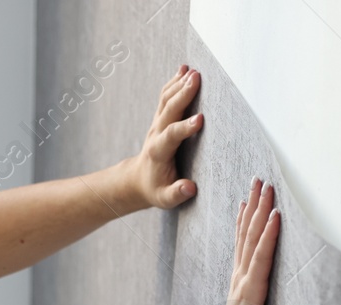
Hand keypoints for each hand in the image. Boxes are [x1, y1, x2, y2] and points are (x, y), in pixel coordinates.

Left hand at [122, 65, 202, 210]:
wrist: (139, 179)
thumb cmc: (156, 188)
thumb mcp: (165, 198)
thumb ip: (176, 193)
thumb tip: (189, 188)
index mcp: (158, 151)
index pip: (172, 136)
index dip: (184, 127)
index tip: (200, 119)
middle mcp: (156, 133)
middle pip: (169, 110)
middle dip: (183, 94)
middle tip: (196, 79)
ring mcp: (157, 123)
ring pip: (167, 100)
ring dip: (179, 84)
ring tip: (194, 71)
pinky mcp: (160, 118)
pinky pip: (166, 97)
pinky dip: (174, 82)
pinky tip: (185, 69)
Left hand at [204, 176, 285, 304]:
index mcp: (250, 293)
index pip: (260, 259)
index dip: (268, 237)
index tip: (275, 214)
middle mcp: (242, 279)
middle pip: (250, 238)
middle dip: (259, 210)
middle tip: (265, 184)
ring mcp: (238, 276)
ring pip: (244, 235)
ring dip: (251, 209)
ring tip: (256, 184)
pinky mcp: (238, 276)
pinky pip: (240, 243)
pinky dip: (243, 223)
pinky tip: (244, 206)